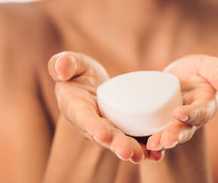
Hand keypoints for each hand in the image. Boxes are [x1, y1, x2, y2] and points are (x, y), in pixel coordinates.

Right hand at [48, 52, 163, 163]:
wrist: (90, 88)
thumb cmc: (78, 74)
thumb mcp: (72, 65)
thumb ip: (64, 64)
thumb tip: (61, 66)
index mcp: (76, 107)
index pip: (84, 118)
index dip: (92, 126)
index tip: (102, 134)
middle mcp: (92, 123)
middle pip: (105, 135)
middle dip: (116, 143)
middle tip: (128, 151)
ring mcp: (109, 128)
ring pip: (121, 141)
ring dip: (133, 149)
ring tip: (144, 155)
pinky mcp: (124, 129)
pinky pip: (135, 139)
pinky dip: (145, 148)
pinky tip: (157, 153)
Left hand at [146, 55, 217, 151]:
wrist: (180, 77)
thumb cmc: (197, 70)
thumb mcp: (207, 65)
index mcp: (205, 106)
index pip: (200, 112)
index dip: (191, 114)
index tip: (179, 113)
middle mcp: (190, 120)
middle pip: (184, 130)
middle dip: (175, 135)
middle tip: (165, 140)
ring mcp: (174, 124)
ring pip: (169, 136)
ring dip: (161, 142)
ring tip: (152, 145)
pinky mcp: (159, 124)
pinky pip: (154, 135)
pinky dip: (147, 142)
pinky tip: (141, 145)